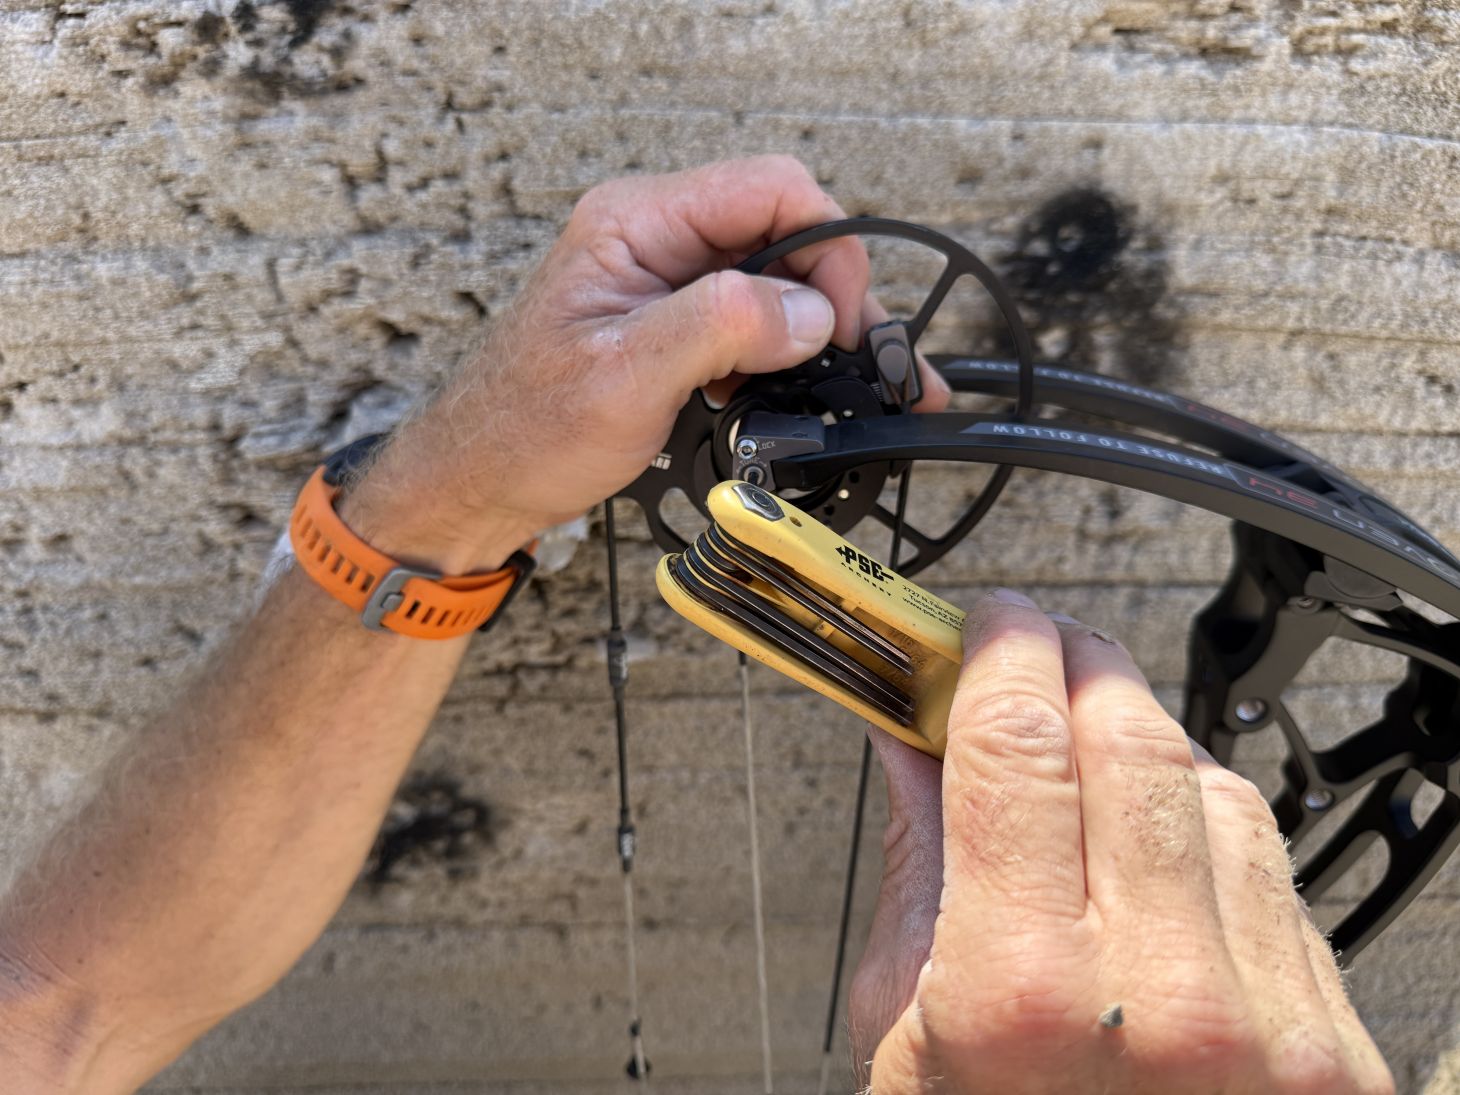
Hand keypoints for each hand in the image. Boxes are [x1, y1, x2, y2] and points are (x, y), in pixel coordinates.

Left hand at [340, 155, 948, 571]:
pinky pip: (749, 317)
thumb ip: (721, 327)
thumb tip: (810, 312)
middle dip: (830, 295)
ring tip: (839, 385)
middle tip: (861, 365)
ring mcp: (665, 277)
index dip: (828, 249)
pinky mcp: (672, 320)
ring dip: (811, 328)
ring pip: (773, 278)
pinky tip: (780, 394)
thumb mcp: (627, 377)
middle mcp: (656, 235)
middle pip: (783, 231)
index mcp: (637, 221)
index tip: (842, 324)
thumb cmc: (527, 431)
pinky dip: (780, 353)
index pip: (771, 189)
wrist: (480, 480)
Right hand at [848, 589, 1394, 1093]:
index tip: (985, 627)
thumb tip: (914, 740)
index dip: (996, 653)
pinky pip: (1273, 866)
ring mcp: (1269, 1024)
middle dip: (1072, 666)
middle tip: (1034, 656)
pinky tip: (1160, 852)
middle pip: (1126, 734)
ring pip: (1213, 783)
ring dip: (1142, 744)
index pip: (1016, 740)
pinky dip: (1208, 827)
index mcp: (1020, 995)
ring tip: (1091, 768)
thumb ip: (919, 864)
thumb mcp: (904, 1031)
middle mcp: (1162, 1001)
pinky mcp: (1335, 1048)